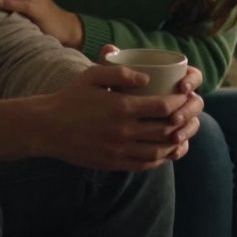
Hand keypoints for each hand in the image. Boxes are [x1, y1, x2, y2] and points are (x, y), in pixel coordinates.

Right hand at [0, 61, 201, 170]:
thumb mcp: (93, 75)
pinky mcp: (113, 163)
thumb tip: (148, 78)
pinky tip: (164, 152)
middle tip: (190, 115)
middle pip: (166, 130)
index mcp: (122, 107)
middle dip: (183, 122)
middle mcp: (124, 131)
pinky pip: (144, 164)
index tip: (185, 96)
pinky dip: (159, 159)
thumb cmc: (70, 97)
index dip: (180, 102)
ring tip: (182, 134)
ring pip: (159, 151)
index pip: (164, 107)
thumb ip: (121, 72)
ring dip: (175, 143)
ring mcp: (119, 150)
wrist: (47, 127)